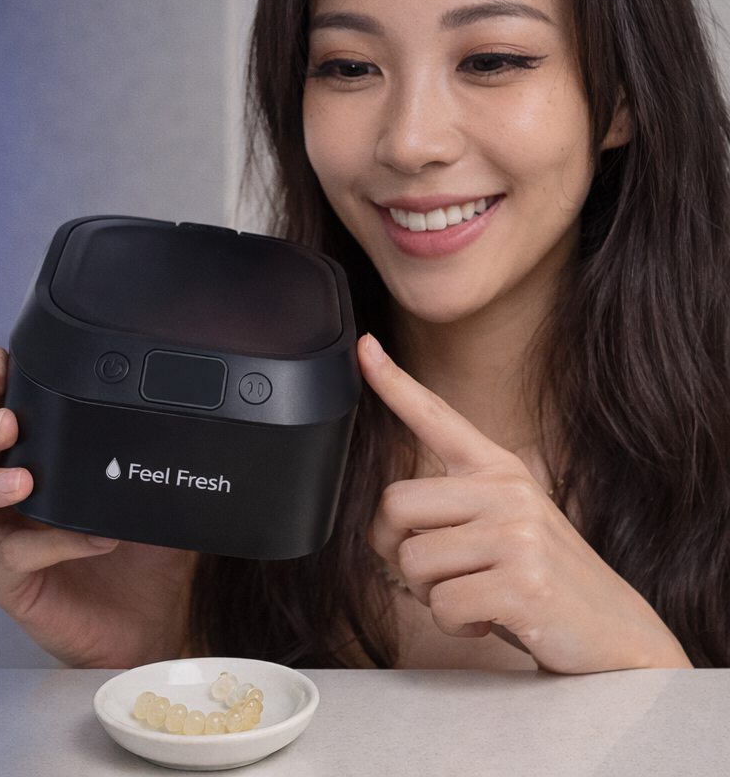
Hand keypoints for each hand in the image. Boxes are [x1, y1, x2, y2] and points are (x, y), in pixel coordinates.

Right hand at [0, 347, 195, 667]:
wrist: (153, 621)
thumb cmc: (145, 551)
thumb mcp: (152, 489)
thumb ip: (150, 454)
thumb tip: (179, 413)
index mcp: (32, 459)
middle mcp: (6, 494)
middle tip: (7, 420)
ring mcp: (2, 537)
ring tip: (24, 479)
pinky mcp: (9, 582)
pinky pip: (14, 556)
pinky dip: (54, 541)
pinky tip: (95, 538)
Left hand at [359, 334, 691, 672]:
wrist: (619, 635)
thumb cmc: (546, 579)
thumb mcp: (507, 523)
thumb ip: (457, 506)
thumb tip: (389, 515)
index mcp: (498, 469)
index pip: (436, 416)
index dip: (395, 383)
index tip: (365, 348)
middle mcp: (507, 491)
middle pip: (395, 504)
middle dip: (398, 550)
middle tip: (437, 573)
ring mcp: (517, 534)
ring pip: (413, 561)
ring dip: (430, 594)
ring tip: (474, 596)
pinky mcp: (522, 582)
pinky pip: (442, 604)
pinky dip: (455, 623)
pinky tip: (488, 619)